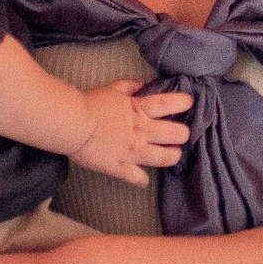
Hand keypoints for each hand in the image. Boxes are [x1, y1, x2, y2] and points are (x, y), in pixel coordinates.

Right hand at [66, 81, 191, 186]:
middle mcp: (142, 130)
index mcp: (139, 109)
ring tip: (173, 155)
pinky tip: (142, 179)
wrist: (73, 124)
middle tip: (182, 134)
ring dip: (173, 156)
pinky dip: (142, 180)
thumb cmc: (89, 104)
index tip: (189, 104)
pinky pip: (139, 178)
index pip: (168, 104)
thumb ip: (128, 86)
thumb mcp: (111, 89)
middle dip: (183, 134)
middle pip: (175, 133)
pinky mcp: (122, 168)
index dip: (182, 104)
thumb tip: (142, 83)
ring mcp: (134, 151)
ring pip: (165, 157)